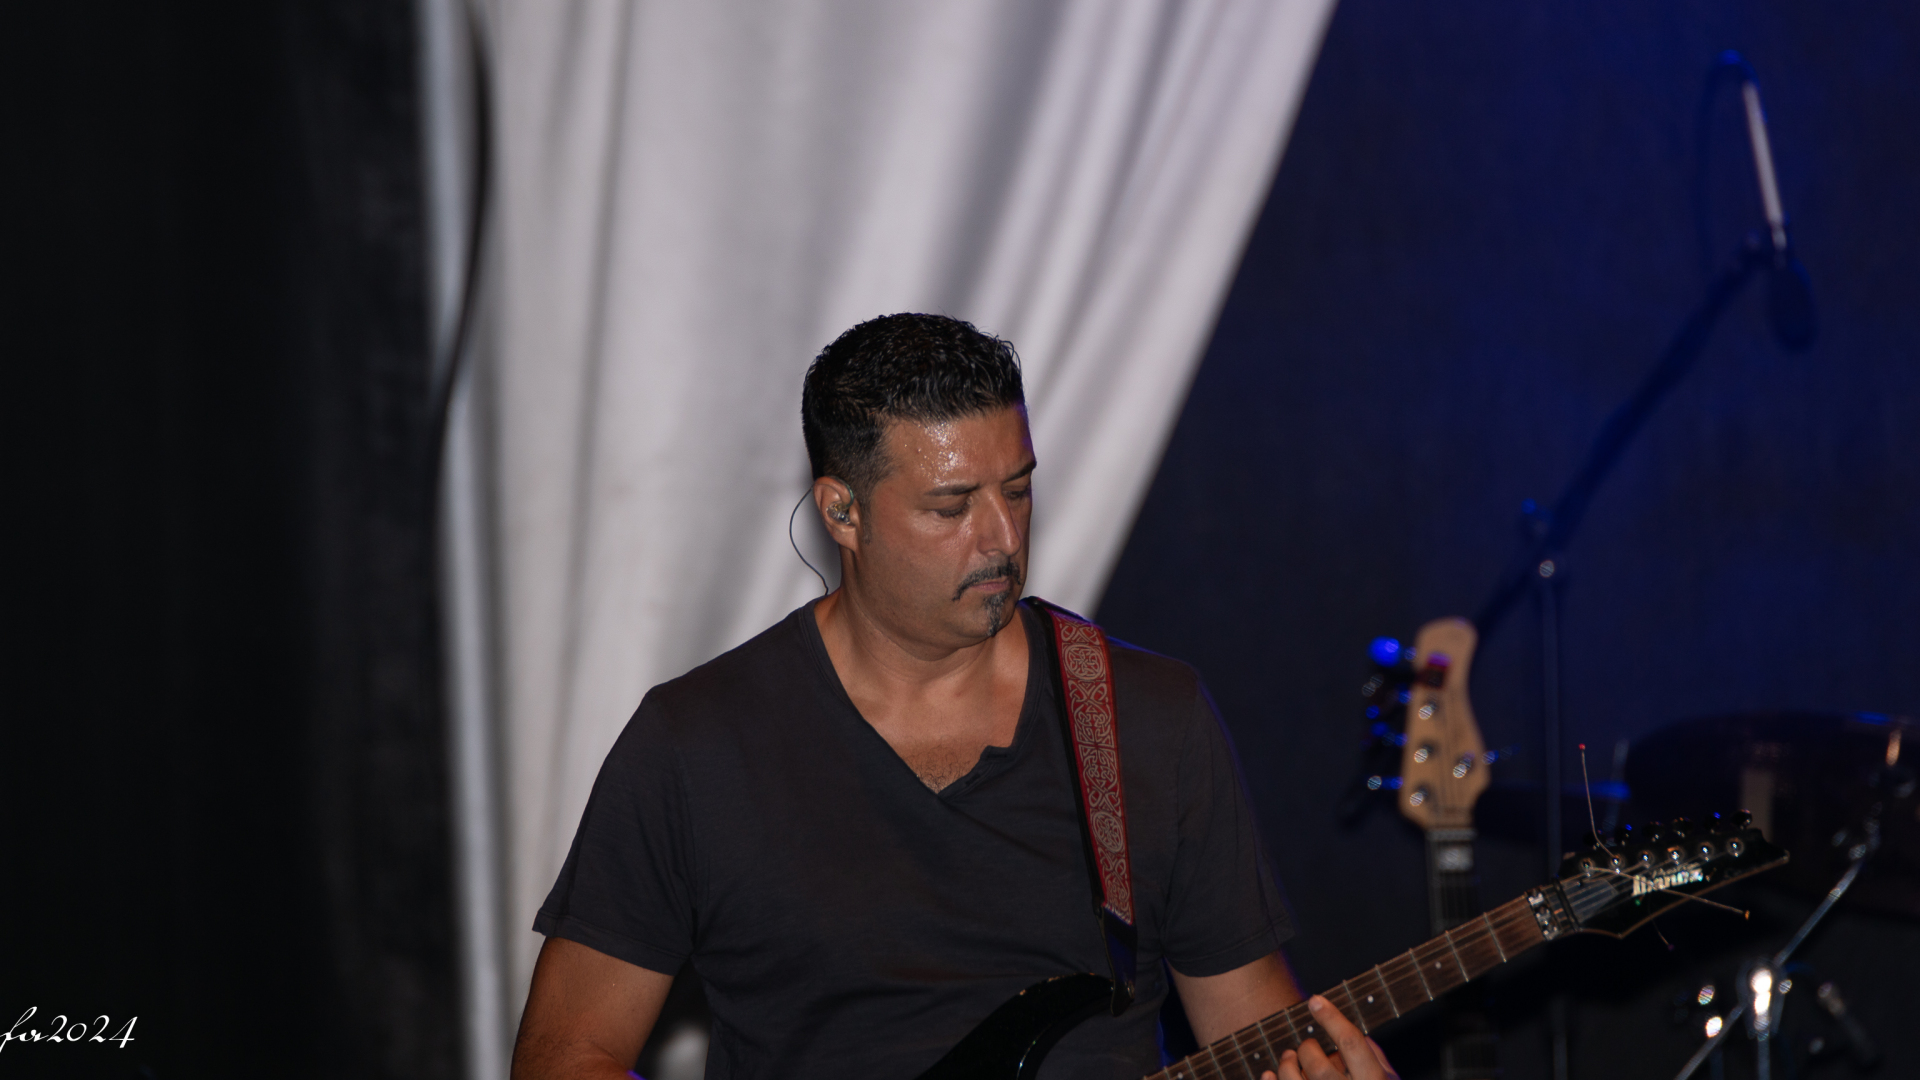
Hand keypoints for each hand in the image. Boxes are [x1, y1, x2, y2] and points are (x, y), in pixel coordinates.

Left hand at [1268, 996, 1398, 1079]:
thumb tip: (1362, 1039)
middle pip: (1318, 1062)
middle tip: (1308, 1046)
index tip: (1314, 1000)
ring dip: (1286, 1062)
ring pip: (1293, 1078)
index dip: (1332, 1018)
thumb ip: (1378, 1064)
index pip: (1353, 1044)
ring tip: (1288, 1057)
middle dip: (1308, 1047)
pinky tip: (1270, 1073)